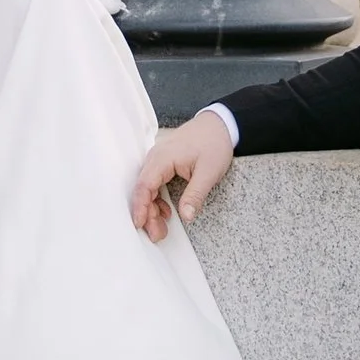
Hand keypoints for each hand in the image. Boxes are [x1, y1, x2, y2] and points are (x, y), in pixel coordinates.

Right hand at [132, 111, 233, 240]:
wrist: (220, 125)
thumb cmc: (214, 142)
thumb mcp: (208, 172)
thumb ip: (195, 195)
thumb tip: (186, 215)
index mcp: (163, 158)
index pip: (144, 185)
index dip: (140, 207)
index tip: (139, 224)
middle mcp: (155, 158)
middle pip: (144, 190)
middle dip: (147, 214)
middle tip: (157, 234)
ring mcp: (158, 160)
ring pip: (147, 188)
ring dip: (151, 209)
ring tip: (160, 227)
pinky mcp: (163, 163)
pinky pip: (153, 184)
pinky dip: (156, 199)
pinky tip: (165, 211)